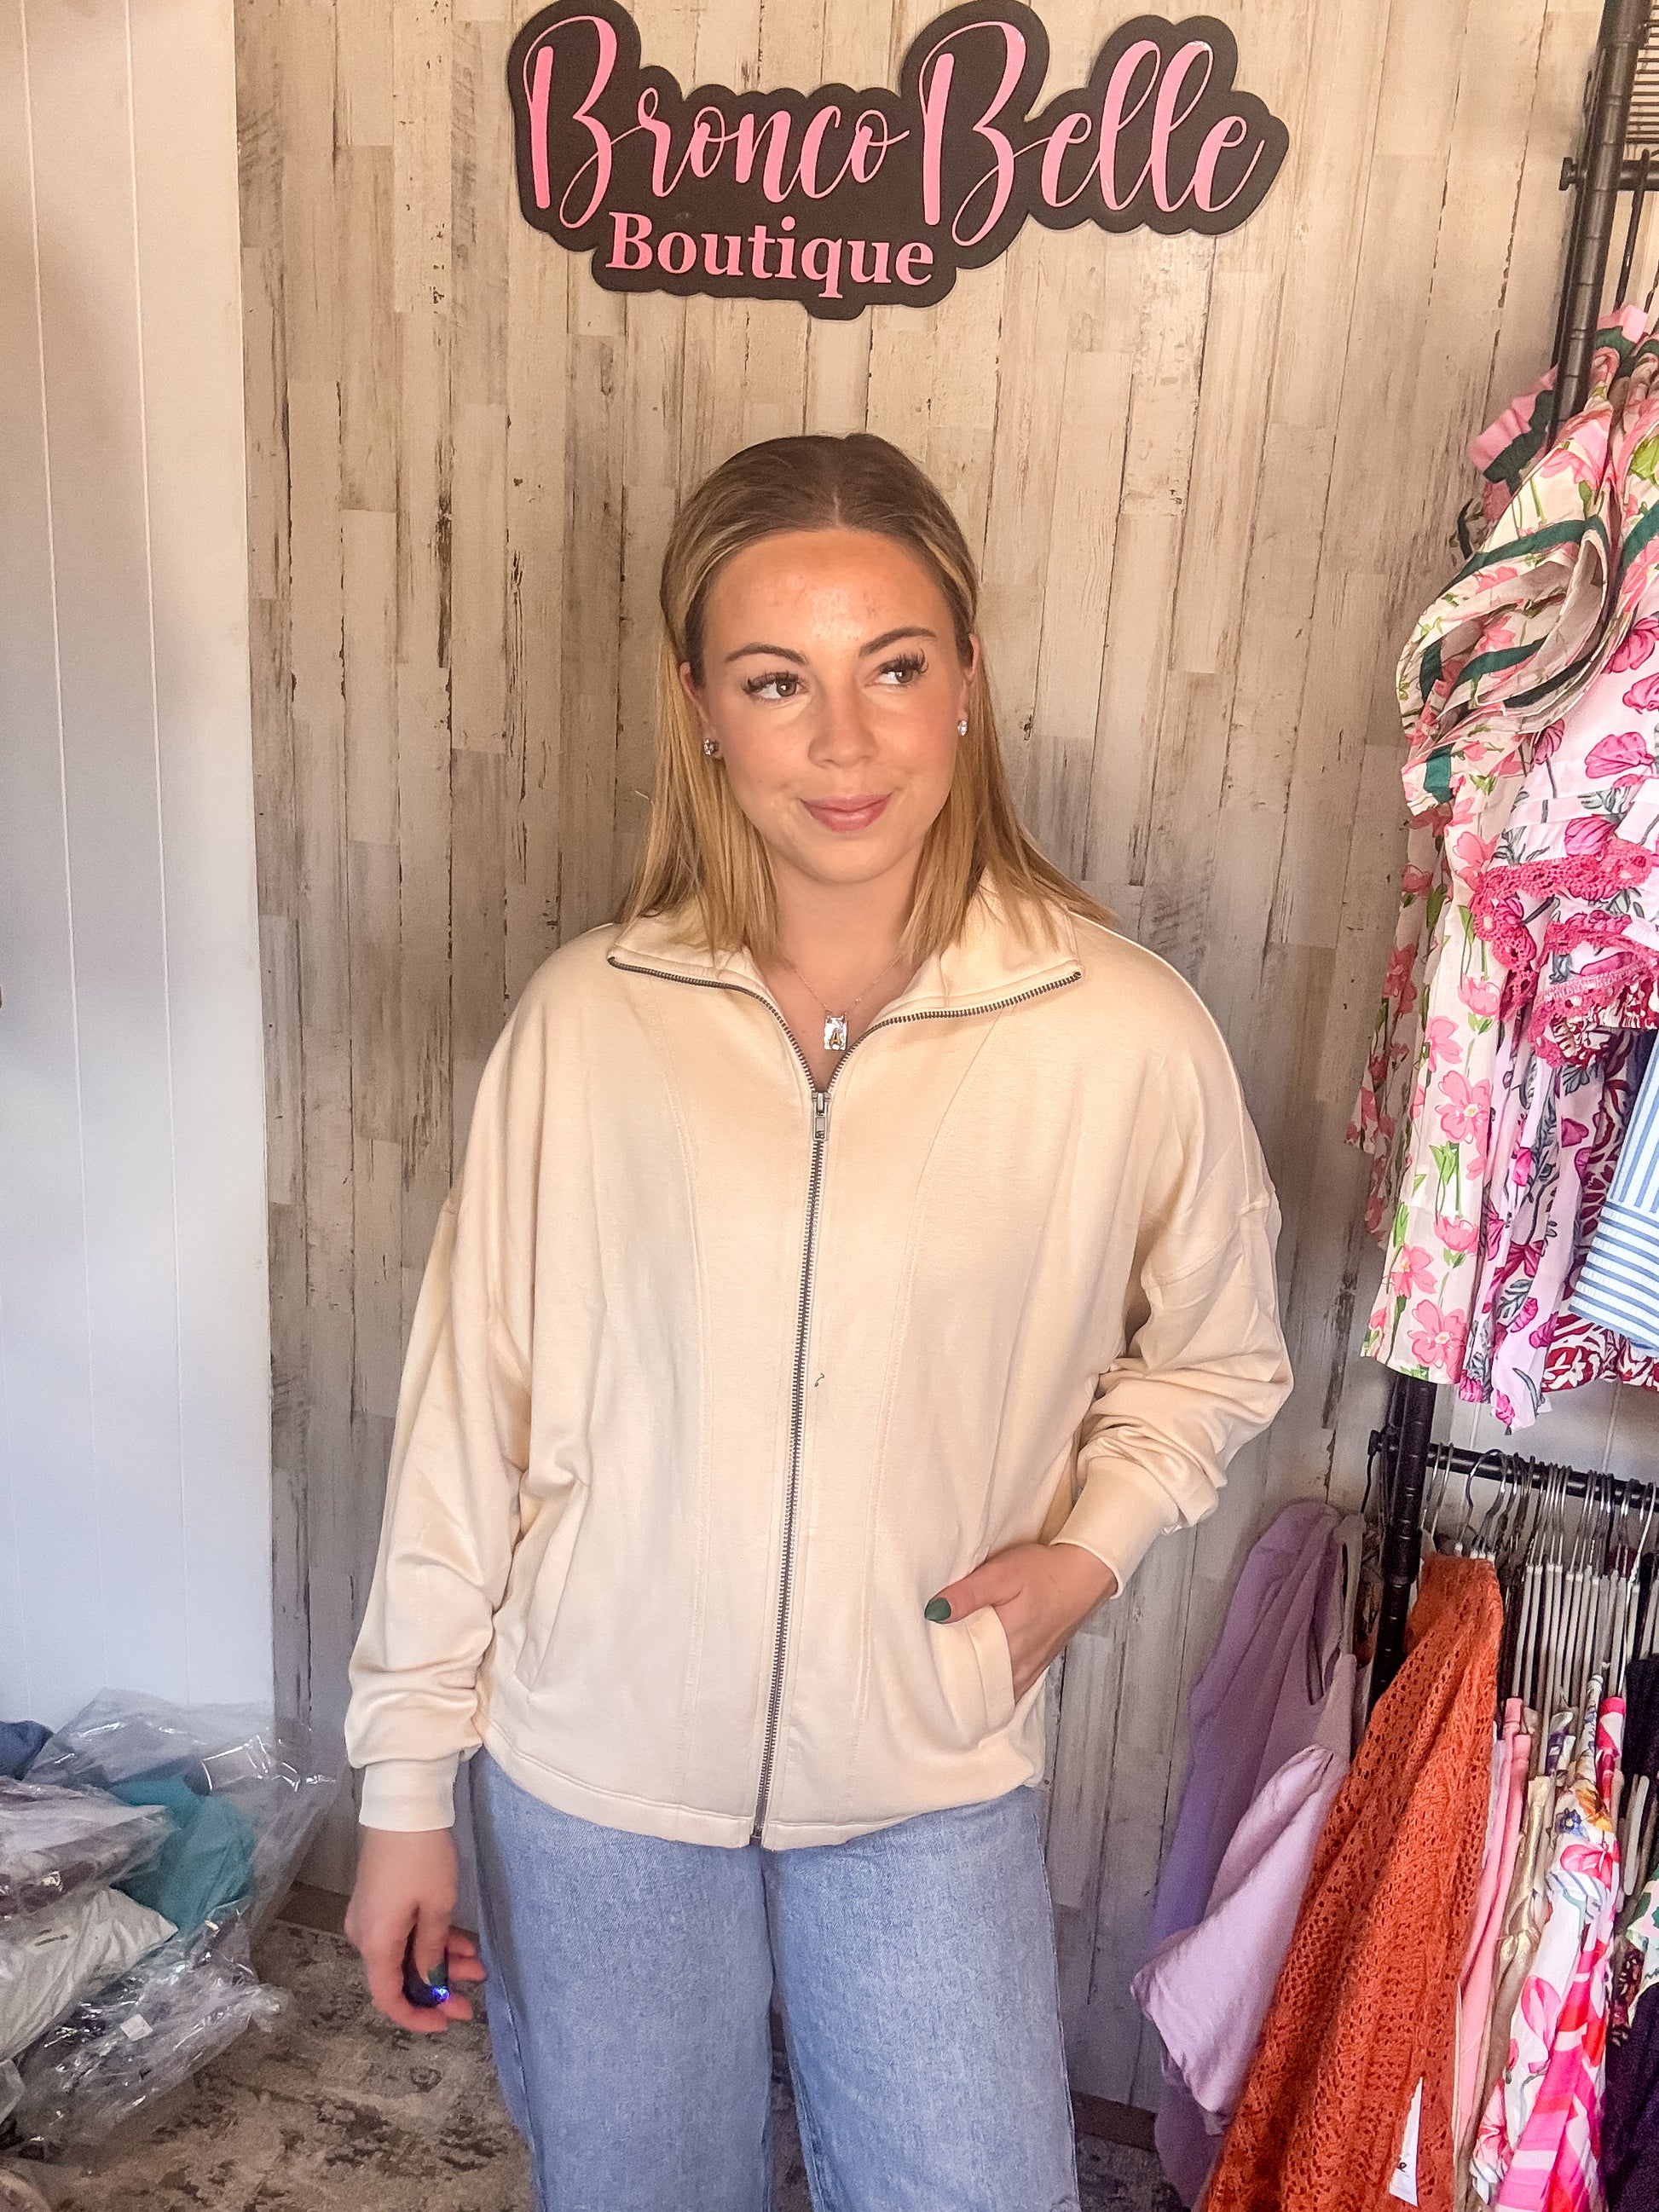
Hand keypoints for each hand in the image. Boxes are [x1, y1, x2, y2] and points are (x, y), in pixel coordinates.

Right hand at [344, 1825, 486, 2033]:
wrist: (402, 1804)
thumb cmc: (421, 1857)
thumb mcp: (436, 1906)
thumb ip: (432, 1949)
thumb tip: (429, 1981)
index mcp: (375, 1943)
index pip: (388, 1998)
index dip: (416, 2017)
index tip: (446, 2022)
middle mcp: (364, 1935)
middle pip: (398, 1977)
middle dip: (437, 1989)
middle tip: (471, 1999)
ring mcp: (370, 1916)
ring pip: (404, 1954)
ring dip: (439, 1963)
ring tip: (478, 1966)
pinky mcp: (379, 1900)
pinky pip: (403, 1934)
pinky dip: (430, 1941)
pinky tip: (462, 1942)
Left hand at [926, 1540, 1117, 1699]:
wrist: (1085, 1576)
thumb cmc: (1046, 1572)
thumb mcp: (1003, 1573)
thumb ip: (969, 1594)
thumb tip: (935, 1611)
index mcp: (1006, 1643)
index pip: (963, 1672)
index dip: (939, 1671)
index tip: (920, 1665)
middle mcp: (1019, 1664)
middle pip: (977, 1686)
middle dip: (953, 1683)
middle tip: (928, 1672)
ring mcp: (1029, 1669)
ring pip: (994, 1691)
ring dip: (974, 1686)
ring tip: (949, 1676)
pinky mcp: (1036, 1666)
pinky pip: (1010, 1689)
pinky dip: (993, 1688)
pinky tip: (980, 1679)